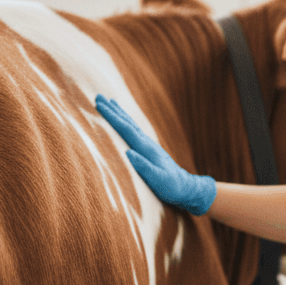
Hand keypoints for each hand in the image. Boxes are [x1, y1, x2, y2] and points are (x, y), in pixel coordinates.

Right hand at [96, 95, 215, 215]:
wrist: (186, 187)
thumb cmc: (172, 187)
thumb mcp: (159, 180)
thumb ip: (144, 167)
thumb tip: (128, 152)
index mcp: (146, 148)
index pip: (126, 129)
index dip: (112, 117)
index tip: (100, 105)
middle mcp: (147, 143)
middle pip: (127, 123)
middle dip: (113, 111)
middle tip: (99, 97)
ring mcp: (148, 146)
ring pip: (131, 125)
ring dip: (119, 114)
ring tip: (110, 102)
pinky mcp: (149, 150)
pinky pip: (134, 132)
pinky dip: (126, 124)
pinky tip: (124, 122)